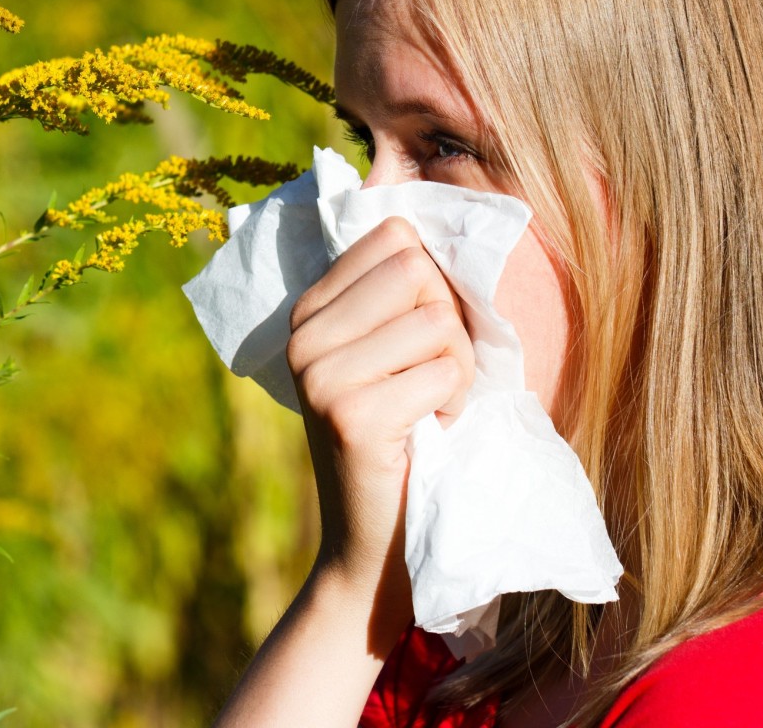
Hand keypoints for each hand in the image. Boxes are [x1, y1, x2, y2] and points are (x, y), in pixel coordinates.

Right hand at [288, 216, 474, 638]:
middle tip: (428, 380)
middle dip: (449, 325)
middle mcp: (303, 335)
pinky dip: (455, 405)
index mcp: (309, 310)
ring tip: (427, 410)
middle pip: (418, 270)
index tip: (418, 341)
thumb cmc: (407, 440)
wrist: (377, 546)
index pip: (394, 236)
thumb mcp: (392, 355)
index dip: (432, 283)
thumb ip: (403, 295)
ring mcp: (320, 374)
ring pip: (438, 320)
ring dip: (457, 371)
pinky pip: (444, 370)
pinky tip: (427, 434)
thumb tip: (459, 215)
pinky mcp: (350, 414)